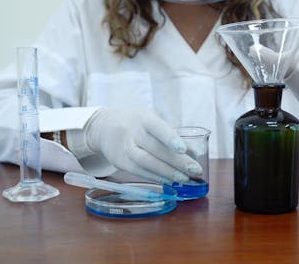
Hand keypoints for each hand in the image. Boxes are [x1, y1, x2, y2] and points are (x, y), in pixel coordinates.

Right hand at [71, 108, 201, 183]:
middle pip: (155, 148)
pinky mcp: (119, 161)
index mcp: (144, 118)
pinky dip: (156, 177)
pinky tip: (169, 180)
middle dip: (177, 161)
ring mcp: (124, 147)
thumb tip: (194, 154)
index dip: (170, 138)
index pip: (158, 128)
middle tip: (195, 170)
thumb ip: (170, 136)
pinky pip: (139, 171)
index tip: (183, 150)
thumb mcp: (151, 121)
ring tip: (184, 178)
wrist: (103, 127)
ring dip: (167, 172)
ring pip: (146, 162)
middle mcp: (132, 131)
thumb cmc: (136, 124)